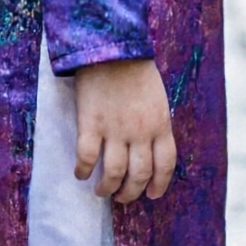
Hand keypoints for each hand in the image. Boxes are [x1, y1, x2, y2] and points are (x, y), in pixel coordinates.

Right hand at [73, 57, 176, 203]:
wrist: (111, 48)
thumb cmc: (135, 69)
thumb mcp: (157, 98)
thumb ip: (155, 124)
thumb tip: (149, 148)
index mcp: (161, 125)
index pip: (165, 166)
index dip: (159, 185)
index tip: (152, 195)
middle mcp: (140, 133)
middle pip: (139, 175)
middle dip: (131, 193)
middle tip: (122, 198)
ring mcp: (115, 130)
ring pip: (114, 173)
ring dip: (107, 188)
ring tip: (101, 191)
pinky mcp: (91, 124)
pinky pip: (87, 157)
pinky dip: (83, 170)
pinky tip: (80, 174)